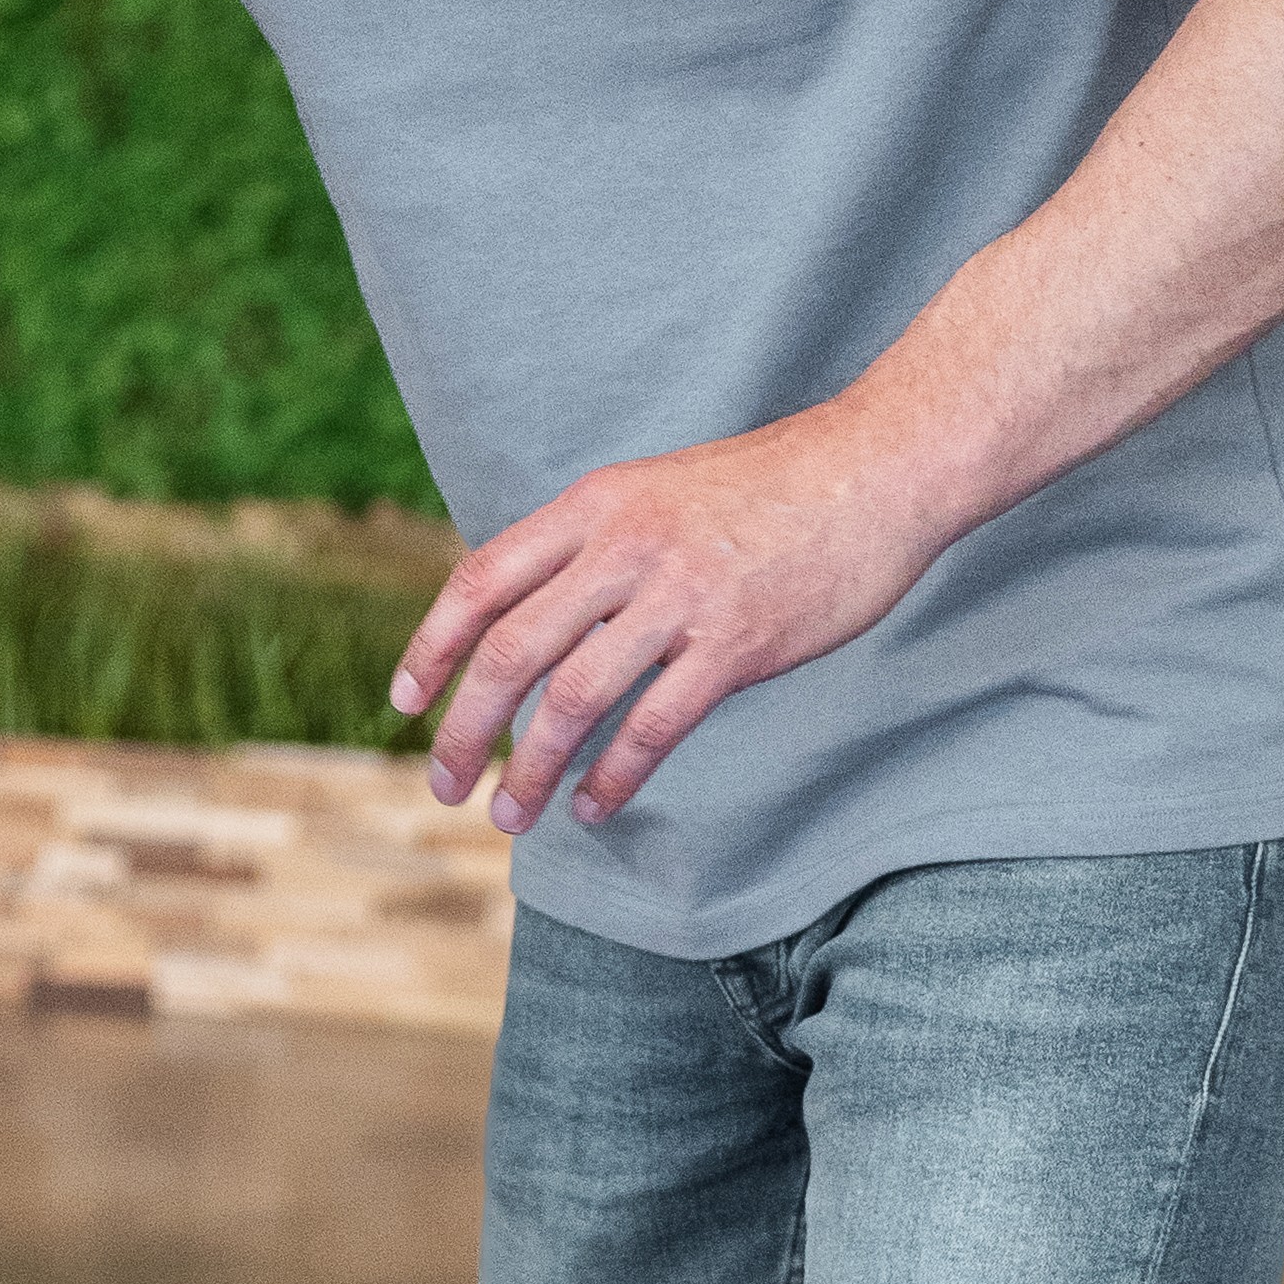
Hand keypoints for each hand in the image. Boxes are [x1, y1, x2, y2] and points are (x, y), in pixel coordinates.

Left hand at [392, 405, 958, 838]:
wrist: (879, 467)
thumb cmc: (772, 487)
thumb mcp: (659, 491)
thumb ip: (597, 545)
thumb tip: (535, 616)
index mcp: (596, 505)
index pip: (481, 580)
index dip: (431, 647)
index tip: (405, 702)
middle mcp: (625, 547)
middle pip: (509, 651)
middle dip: (464, 730)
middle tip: (443, 785)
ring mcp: (681, 596)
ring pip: (572, 699)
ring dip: (528, 769)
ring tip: (510, 816)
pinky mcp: (737, 644)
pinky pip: (653, 726)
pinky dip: (612, 776)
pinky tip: (595, 806)